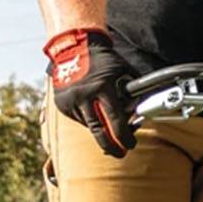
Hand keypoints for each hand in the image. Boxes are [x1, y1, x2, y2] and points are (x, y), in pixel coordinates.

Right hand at [44, 27, 136, 157]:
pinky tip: (93, 110)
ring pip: (89, 126)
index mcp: (102, 88)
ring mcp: (70, 101)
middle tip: (120, 153)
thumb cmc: (103, 60)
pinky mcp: (61, 104)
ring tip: (109, 124)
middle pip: (99, 131)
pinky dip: (88, 119)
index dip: (124, 137)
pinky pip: (79, 119)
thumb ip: (132, 93)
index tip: (130, 145)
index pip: (115, 120)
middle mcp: (84, 96)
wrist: (73, 47)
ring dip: (100, 129)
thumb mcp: (123, 72)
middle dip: (111, 146)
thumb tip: (141, 112)